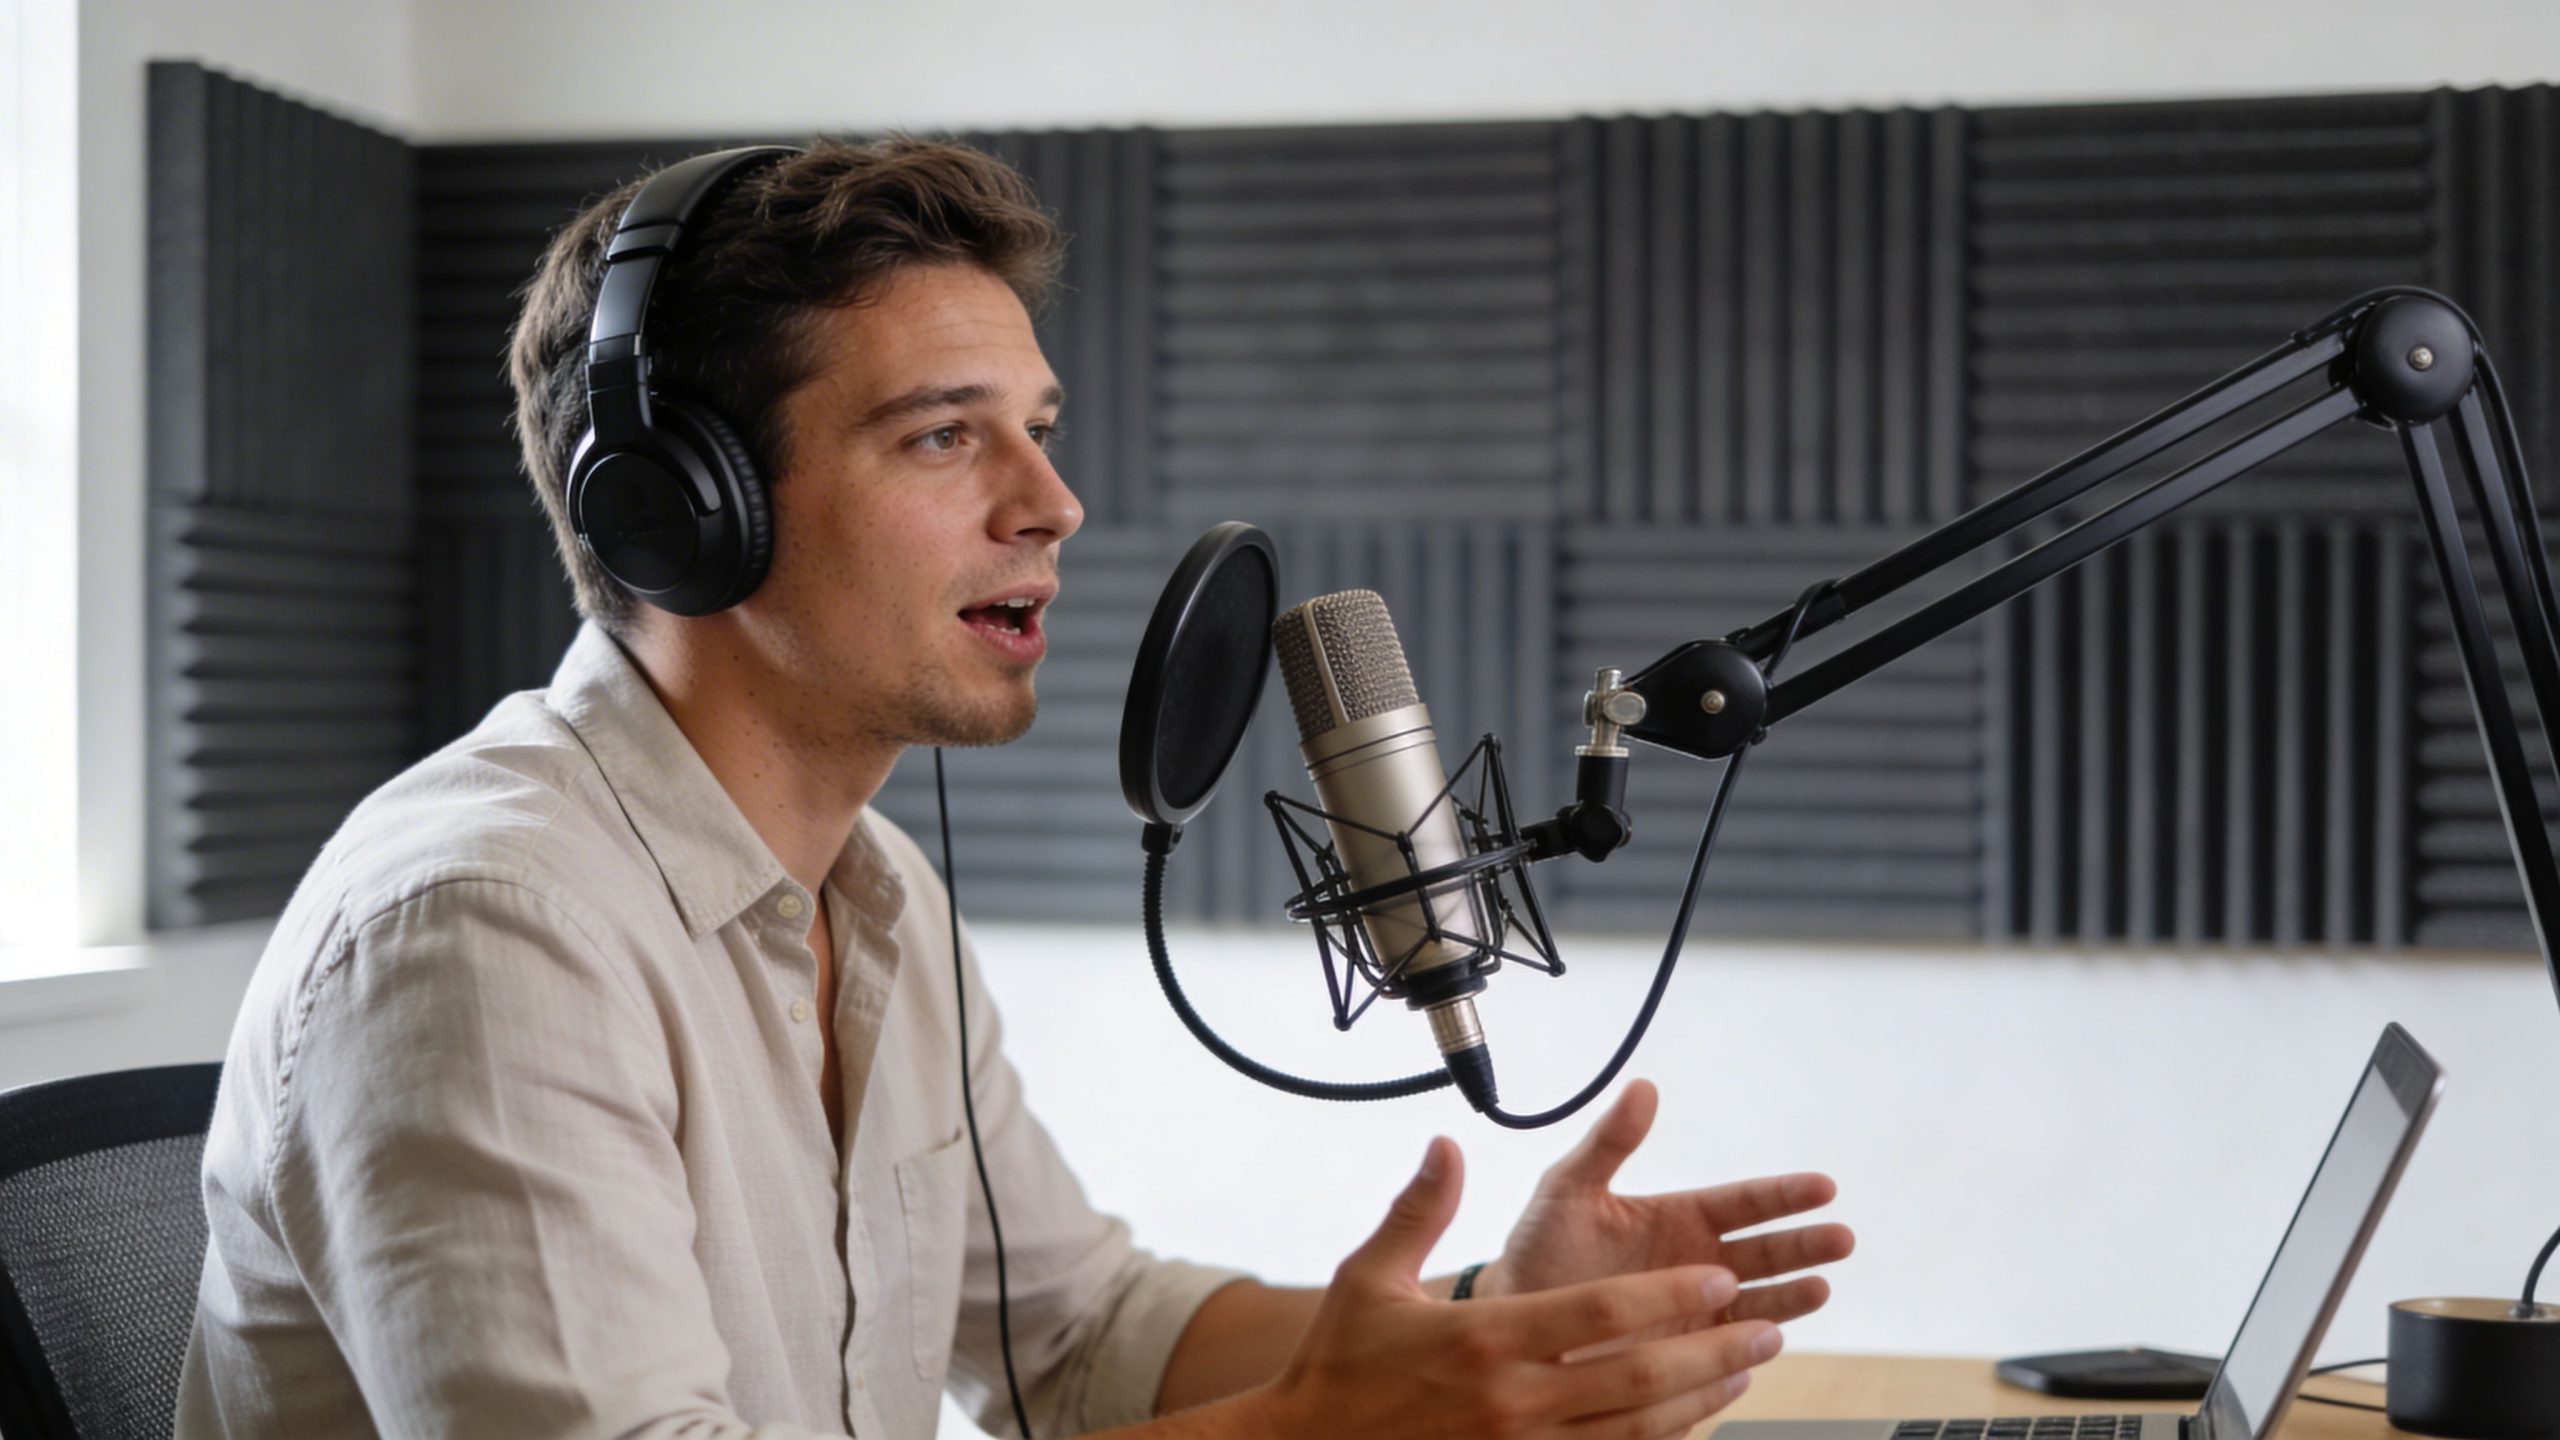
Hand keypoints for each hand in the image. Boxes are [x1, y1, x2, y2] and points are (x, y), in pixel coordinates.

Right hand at [1252, 1136, 1778, 1439]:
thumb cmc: (1339, 1364)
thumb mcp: (1369, 1276)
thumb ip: (1419, 1208)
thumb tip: (1446, 1144)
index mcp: (1484, 1341)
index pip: (1600, 1316)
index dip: (1668, 1298)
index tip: (1719, 1278)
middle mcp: (1512, 1400)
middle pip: (1637, 1378)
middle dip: (1711, 1351)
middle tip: (1766, 1327)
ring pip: (1636, 1428)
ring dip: (1701, 1399)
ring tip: (1746, 1370)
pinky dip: (1661, 1438)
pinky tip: (1691, 1418)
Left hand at [1481, 1079, 1852, 1356]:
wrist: (1517, 1323)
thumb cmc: (1539, 1251)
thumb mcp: (1569, 1190)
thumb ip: (1609, 1142)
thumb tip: (1642, 1087)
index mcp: (1679, 1217)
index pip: (1743, 1203)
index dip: (1783, 1196)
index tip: (1823, 1187)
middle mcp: (1698, 1262)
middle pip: (1766, 1250)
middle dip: (1804, 1244)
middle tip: (1840, 1238)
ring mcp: (1698, 1309)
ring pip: (1761, 1299)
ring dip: (1793, 1293)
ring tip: (1820, 1287)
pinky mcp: (1689, 1355)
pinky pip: (1734, 1349)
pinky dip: (1757, 1345)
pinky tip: (1774, 1339)